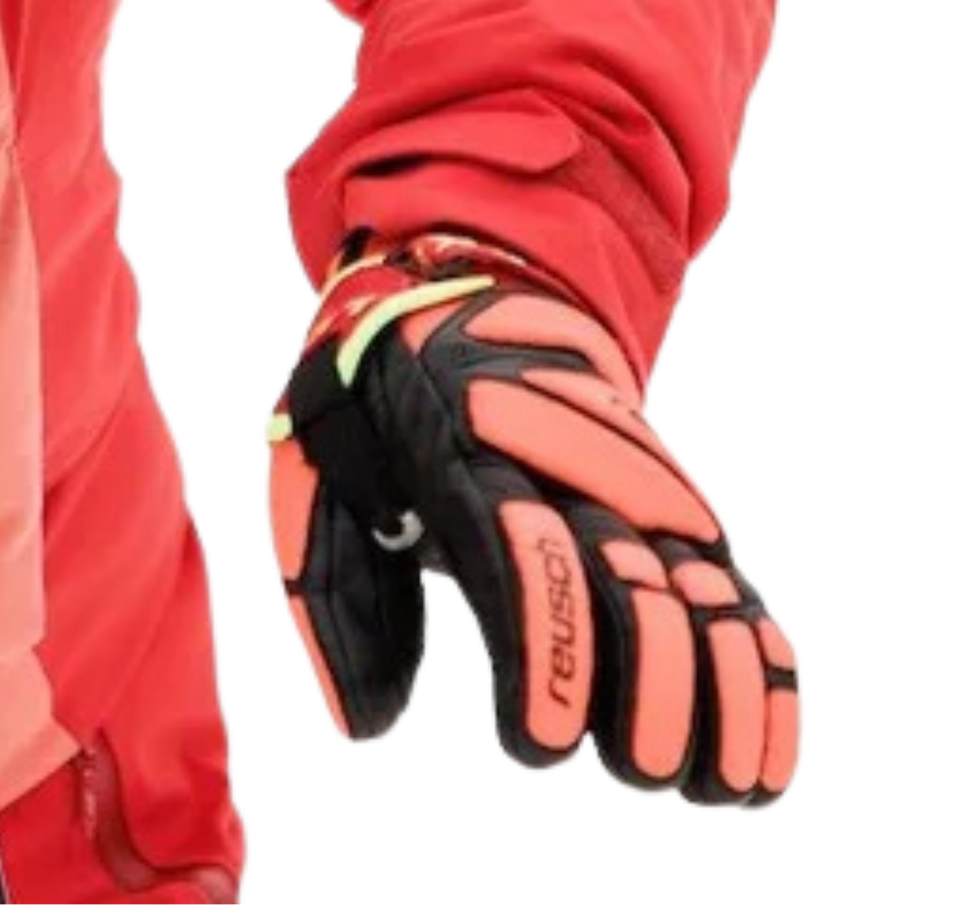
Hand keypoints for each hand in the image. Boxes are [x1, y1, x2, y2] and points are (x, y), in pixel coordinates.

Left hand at [262, 229, 800, 805]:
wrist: (457, 293)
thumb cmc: (368, 406)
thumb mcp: (315, 468)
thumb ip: (335, 596)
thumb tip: (367, 728)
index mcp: (465, 455)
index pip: (522, 553)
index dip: (547, 653)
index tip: (545, 747)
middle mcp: (567, 471)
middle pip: (631, 580)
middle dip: (651, 687)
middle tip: (641, 771)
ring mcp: (631, 490)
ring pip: (700, 591)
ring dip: (722, 694)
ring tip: (726, 788)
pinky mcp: (674, 515)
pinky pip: (734, 596)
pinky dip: (761, 676)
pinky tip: (767, 765)